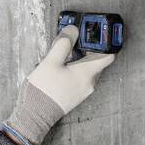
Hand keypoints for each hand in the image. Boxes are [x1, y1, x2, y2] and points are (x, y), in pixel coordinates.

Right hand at [3, 25, 115, 144]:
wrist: (36, 115)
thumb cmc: (44, 90)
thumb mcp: (51, 62)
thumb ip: (63, 43)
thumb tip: (73, 29)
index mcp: (87, 73)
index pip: (109, 55)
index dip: (107, 42)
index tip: (100, 34)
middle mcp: (89, 83)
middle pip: (97, 60)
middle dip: (88, 48)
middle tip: (76, 39)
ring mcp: (83, 90)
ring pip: (88, 69)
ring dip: (79, 58)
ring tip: (64, 52)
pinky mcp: (75, 95)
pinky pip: (80, 77)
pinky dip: (75, 68)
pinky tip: (60, 66)